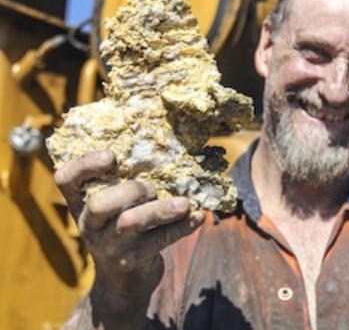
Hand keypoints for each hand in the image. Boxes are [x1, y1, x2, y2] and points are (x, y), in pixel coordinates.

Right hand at [54, 150, 204, 293]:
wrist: (123, 282)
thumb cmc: (123, 229)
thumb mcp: (115, 207)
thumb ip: (125, 183)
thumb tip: (169, 150)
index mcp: (81, 204)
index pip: (66, 180)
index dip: (85, 165)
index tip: (111, 156)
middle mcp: (89, 225)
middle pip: (99, 203)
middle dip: (131, 190)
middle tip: (151, 189)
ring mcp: (110, 246)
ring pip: (130, 222)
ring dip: (161, 209)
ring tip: (184, 203)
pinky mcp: (133, 261)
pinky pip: (160, 239)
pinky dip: (182, 226)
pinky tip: (198, 217)